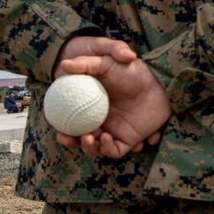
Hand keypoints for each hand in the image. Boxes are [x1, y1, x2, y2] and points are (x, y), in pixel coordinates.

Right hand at [53, 36, 172, 157]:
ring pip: (95, 147)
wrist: (158, 83)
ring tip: (88, 138)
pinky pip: (114, 150)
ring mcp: (114, 131)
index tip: (56, 127)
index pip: (72, 122)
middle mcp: (100, 122)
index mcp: (90, 108)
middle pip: (80, 138)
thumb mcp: (106, 63)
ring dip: (88, 147)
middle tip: (65, 138)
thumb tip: (63, 65)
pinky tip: (105, 137)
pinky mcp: (128, 140)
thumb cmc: (131, 71)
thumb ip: (86, 64)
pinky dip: (106, 148)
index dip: (62, 127)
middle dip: (71, 142)